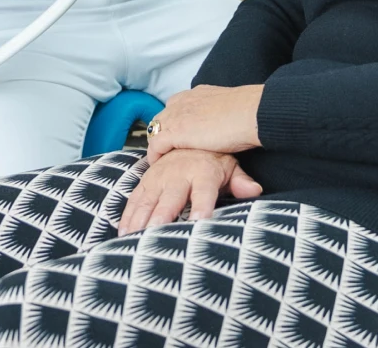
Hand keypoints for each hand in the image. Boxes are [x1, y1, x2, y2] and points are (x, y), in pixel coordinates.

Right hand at [118, 149, 261, 233]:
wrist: (187, 139)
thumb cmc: (211, 160)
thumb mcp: (230, 167)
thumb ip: (240, 181)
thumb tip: (254, 190)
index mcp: (203, 173)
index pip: (204, 191)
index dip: (202, 205)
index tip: (200, 220)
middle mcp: (178, 175)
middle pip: (171, 197)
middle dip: (163, 214)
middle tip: (156, 232)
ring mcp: (159, 178)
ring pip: (148, 200)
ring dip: (140, 218)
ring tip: (133, 237)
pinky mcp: (146, 182)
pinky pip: (135, 199)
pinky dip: (128, 215)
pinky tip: (123, 232)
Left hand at [145, 84, 262, 162]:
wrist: (249, 113)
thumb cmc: (247, 113)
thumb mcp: (229, 108)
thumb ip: (219, 113)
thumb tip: (224, 122)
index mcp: (196, 94)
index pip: (175, 105)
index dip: (174, 121)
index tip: (178, 135)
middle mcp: (183, 101)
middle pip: (162, 117)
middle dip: (163, 132)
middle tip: (166, 150)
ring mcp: (177, 116)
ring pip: (156, 130)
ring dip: (158, 144)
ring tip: (161, 158)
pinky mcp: (175, 132)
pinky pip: (156, 145)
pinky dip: (155, 155)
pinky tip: (159, 164)